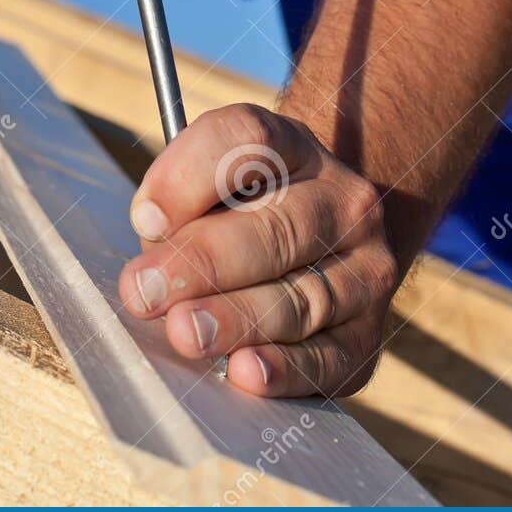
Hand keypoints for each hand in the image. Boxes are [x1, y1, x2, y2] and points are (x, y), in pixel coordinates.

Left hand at [118, 104, 398, 397]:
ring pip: (302, 296)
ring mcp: (367, 269)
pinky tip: (244, 372)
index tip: (144, 217)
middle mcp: (343, 201)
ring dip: (238, 317)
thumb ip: (179, 203)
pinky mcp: (367, 336)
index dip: (191, 175)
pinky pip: (329, 358)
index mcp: (295, 148)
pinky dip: (286, 369)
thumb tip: (153, 233)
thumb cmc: (241, 216)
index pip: (249, 139)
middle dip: (204, 261)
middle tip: (145, 290)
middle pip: (277, 227)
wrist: (324, 248)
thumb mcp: (208, 187)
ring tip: (185, 332)